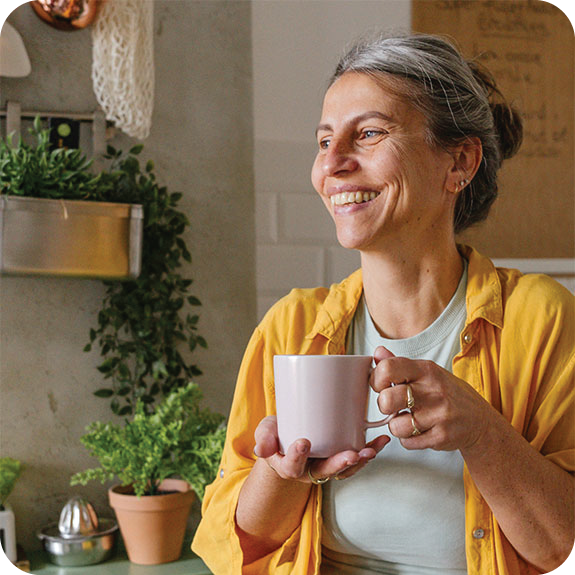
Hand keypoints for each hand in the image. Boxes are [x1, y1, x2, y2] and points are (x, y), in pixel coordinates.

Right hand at [253, 415, 389, 482]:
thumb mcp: (266, 432)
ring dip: (359, 462)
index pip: (293, 466)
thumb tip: (262, 447)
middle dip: (339, 464)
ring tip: (370, 451)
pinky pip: (357, 459)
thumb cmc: (277, 434)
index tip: (303, 442)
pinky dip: (371, 451)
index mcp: (289, 466)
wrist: (288, 436)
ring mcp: (328, 465)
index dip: (298, 456)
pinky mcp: (341, 456)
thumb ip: (264, 437)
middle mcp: (310, 470)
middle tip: (350, 454)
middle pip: (325, 472)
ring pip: (345, 469)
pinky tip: (382, 441)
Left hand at [370, 346, 490, 450]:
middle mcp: (433, 390)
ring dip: (397, 426)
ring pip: (395, 426)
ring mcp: (439, 415)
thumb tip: (378, 352)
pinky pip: (407, 442)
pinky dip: (408, 439)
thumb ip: (399, 364)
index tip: (381, 385)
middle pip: (387, 400)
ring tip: (409, 420)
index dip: (376, 379)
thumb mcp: (426, 372)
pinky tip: (419, 430)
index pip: (388, 368)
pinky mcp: (442, 437)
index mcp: (426, 370)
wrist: (478, 420)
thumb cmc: (446, 393)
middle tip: (393, 406)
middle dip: (384, 405)